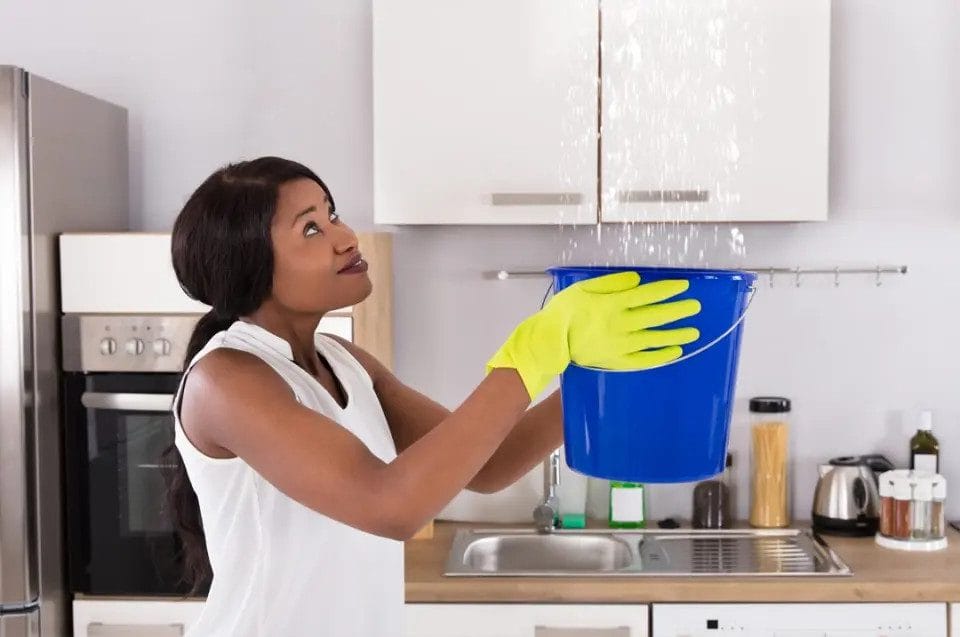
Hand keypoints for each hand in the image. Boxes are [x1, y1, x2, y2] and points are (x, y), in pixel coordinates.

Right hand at [486, 271, 701, 399]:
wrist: (549, 342)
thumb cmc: (563, 312)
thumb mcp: (583, 289)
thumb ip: (610, 284)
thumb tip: (636, 280)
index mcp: (613, 304)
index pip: (648, 295)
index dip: (668, 290)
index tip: (683, 286)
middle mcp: (621, 324)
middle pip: (656, 316)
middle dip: (678, 310)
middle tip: (695, 307)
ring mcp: (621, 344)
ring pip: (655, 338)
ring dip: (676, 334)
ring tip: (693, 331)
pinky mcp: (617, 360)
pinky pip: (644, 359)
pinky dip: (661, 356)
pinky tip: (675, 351)